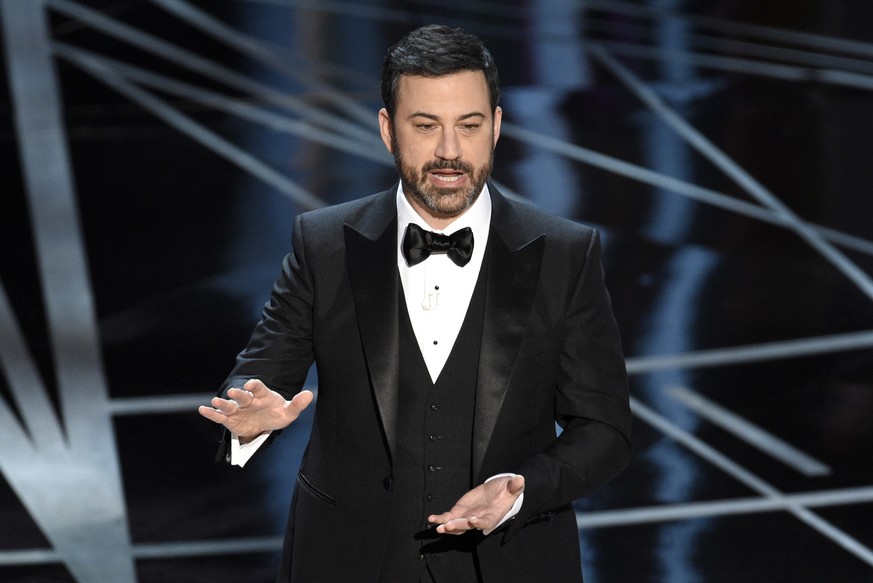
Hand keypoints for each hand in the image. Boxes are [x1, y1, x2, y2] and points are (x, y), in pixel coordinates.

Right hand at [198, 379, 313, 440]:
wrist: (264, 423)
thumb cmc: (276, 414)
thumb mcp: (288, 412)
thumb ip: (297, 404)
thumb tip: (309, 395)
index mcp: (262, 395)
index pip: (259, 388)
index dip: (255, 385)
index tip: (251, 384)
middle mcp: (248, 400)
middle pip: (242, 396)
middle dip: (238, 394)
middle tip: (233, 392)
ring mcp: (238, 409)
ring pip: (229, 405)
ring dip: (223, 403)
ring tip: (215, 401)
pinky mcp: (231, 420)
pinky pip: (220, 417)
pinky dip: (211, 413)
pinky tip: (203, 409)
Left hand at [427, 475, 524, 535]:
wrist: (497, 491)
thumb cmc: (506, 491)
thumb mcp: (512, 487)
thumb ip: (514, 486)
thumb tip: (520, 479)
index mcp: (492, 516)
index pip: (486, 522)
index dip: (480, 523)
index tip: (473, 521)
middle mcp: (478, 519)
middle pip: (468, 525)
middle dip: (458, 525)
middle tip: (449, 526)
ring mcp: (467, 516)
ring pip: (456, 525)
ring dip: (447, 526)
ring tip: (438, 527)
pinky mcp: (459, 512)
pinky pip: (448, 517)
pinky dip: (440, 519)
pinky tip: (432, 519)